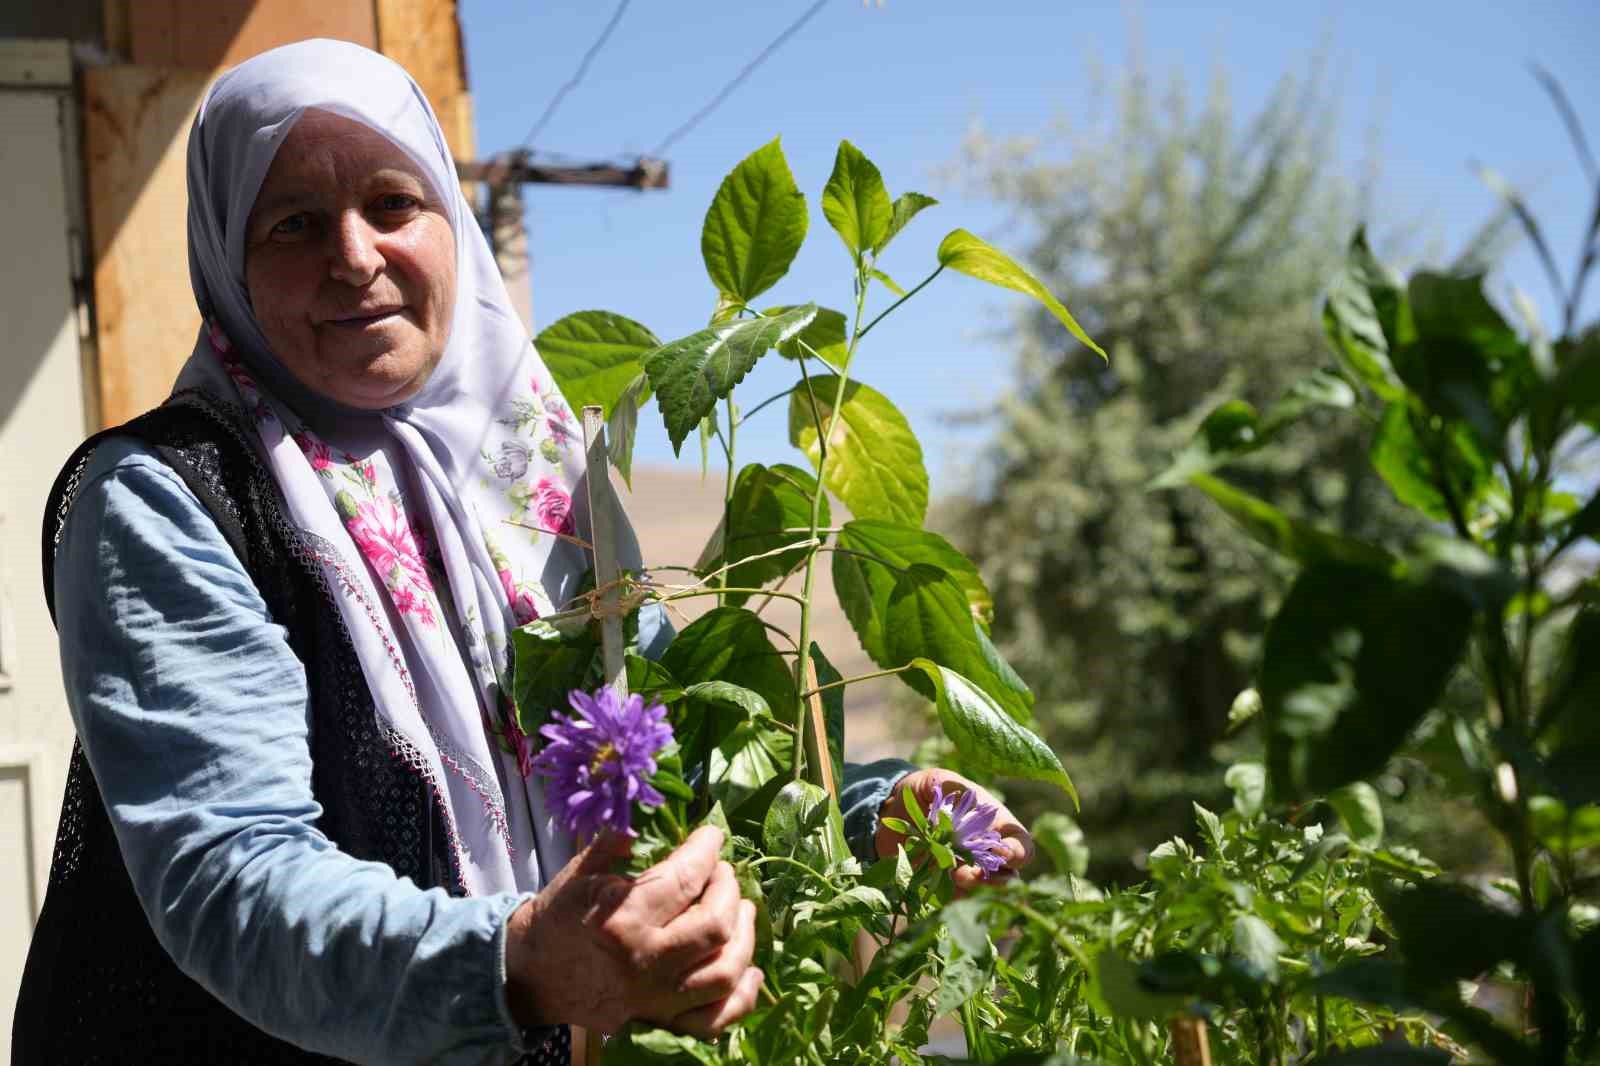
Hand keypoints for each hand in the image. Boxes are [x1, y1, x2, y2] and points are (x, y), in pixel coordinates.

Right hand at [505, 825, 762, 1037]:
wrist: (532, 977)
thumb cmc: (558, 917)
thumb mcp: (580, 873)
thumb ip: (614, 843)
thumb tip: (646, 815)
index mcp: (621, 920)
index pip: (685, 879)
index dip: (707, 850)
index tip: (712, 835)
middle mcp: (644, 962)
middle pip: (715, 925)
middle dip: (729, 888)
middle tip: (722, 872)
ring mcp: (655, 998)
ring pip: (724, 972)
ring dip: (744, 935)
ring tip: (742, 909)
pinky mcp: (659, 1021)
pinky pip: (715, 1019)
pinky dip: (741, 997)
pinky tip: (748, 969)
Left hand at [875, 768, 1035, 892]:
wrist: (892, 812)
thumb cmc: (923, 791)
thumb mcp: (937, 781)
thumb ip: (952, 786)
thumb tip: (965, 794)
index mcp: (994, 826)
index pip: (1020, 844)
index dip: (1017, 852)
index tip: (1002, 852)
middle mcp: (986, 853)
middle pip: (1008, 875)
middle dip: (996, 878)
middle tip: (972, 871)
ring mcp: (967, 872)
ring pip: (983, 891)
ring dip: (973, 887)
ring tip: (955, 876)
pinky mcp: (944, 887)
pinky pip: (954, 901)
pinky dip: (949, 899)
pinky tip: (935, 889)